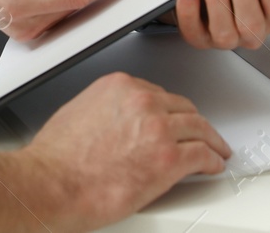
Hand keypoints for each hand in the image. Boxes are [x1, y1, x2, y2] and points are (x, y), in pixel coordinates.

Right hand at [24, 72, 229, 228]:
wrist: (53, 183)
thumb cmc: (58, 158)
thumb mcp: (81, 112)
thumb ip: (109, 111)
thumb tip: (121, 125)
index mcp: (120, 87)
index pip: (158, 95)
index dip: (170, 112)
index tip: (175, 120)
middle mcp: (143, 101)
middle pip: (183, 109)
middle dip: (193, 123)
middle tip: (201, 134)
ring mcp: (159, 129)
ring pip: (199, 129)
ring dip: (211, 141)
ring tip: (216, 150)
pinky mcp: (170, 159)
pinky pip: (203, 156)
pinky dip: (212, 161)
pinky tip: (213, 165)